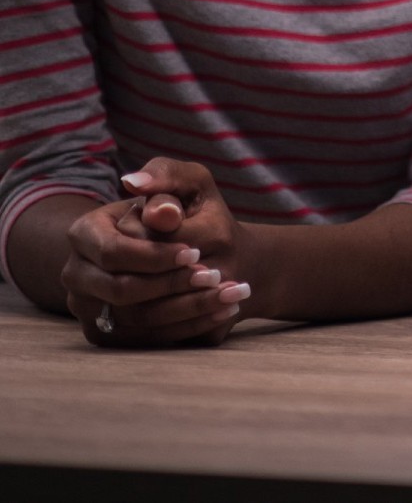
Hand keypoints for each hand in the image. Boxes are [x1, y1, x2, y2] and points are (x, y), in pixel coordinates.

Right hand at [62, 158, 252, 346]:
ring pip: (137, 319)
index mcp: (84, 232)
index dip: (154, 255)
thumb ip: (166, 179)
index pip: (113, 251)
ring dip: (187, 308)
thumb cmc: (181, 209)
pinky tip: (222, 312)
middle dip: (171, 284)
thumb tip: (136, 184)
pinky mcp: (107, 336)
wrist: (184, 245)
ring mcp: (88, 309)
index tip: (194, 252)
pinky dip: (188, 327)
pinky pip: (146, 339)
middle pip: (121, 290)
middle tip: (214, 276)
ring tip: (228, 294)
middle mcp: (77, 274)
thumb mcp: (185, 184)